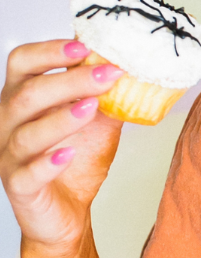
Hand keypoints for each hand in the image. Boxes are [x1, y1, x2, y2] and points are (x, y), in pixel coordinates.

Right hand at [0, 40, 122, 257]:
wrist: (68, 211)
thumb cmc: (76, 161)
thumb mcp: (97, 122)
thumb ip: (105, 95)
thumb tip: (131, 67)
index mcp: (22, 98)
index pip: (22, 63)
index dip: (49, 51)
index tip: (83, 46)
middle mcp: (9, 122)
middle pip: (28, 93)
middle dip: (69, 82)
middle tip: (108, 76)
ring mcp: (10, 155)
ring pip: (26, 133)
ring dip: (61, 118)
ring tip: (92, 107)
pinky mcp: (19, 187)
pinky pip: (27, 174)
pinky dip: (47, 163)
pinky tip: (68, 154)